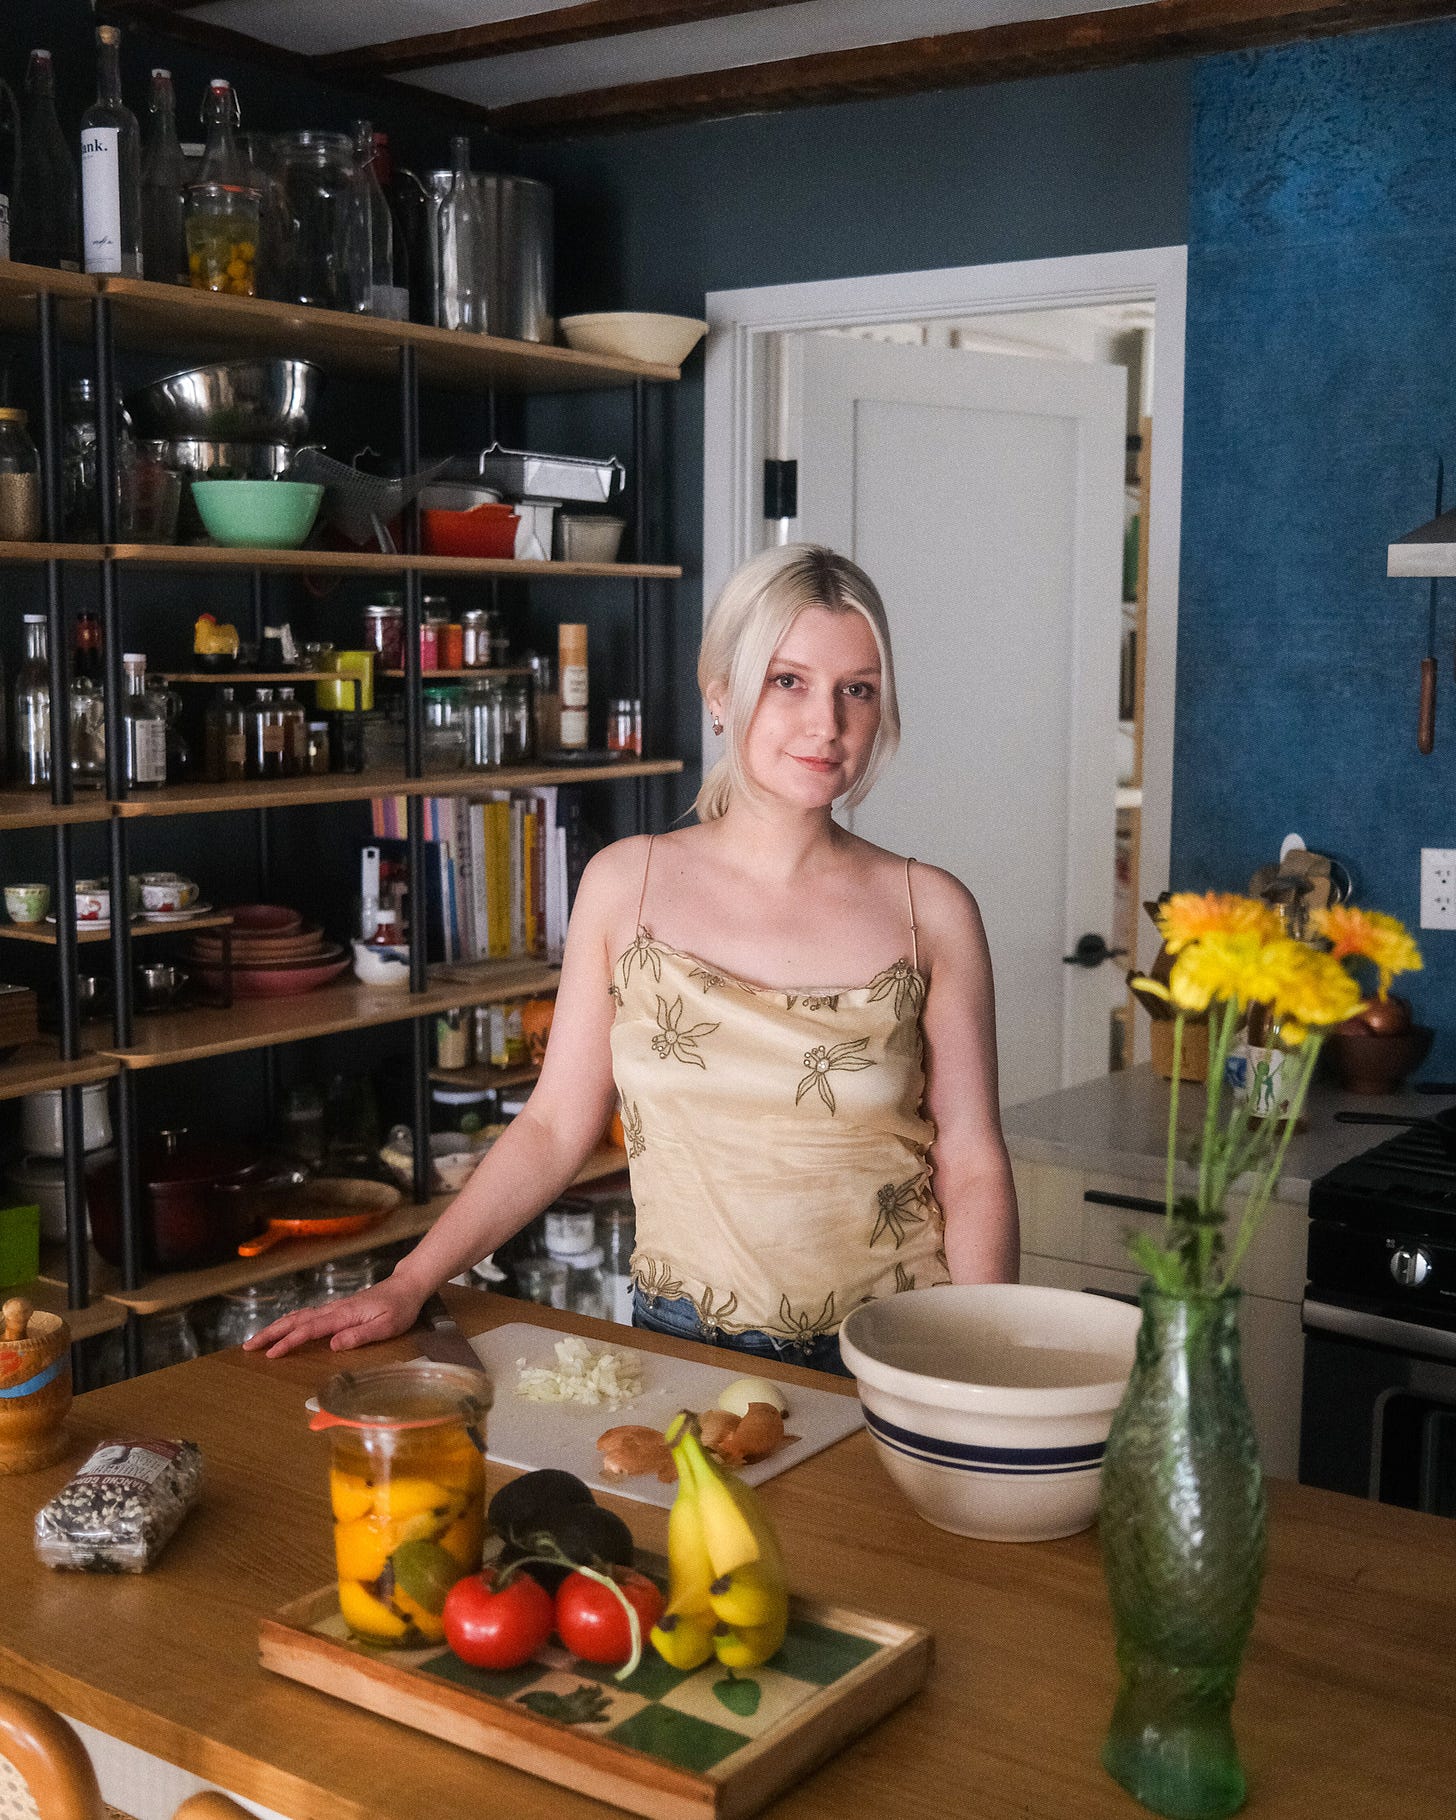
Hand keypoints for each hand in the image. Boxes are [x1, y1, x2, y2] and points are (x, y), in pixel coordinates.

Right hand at [243, 1276, 426, 1358]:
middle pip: (296, 1320)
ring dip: (276, 1327)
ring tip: (257, 1338)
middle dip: (271, 1333)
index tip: (270, 1354)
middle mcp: (334, 1309)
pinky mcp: (338, 1309)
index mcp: (343, 1315)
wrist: (407, 1286)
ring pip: (299, 1316)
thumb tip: (333, 1345)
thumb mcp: (386, 1326)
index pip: (309, 1329)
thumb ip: (360, 1335)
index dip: (289, 1342)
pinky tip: (284, 1326)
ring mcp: (334, 1308)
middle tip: (249, 1346)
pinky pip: (307, 1315)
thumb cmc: (400, 1308)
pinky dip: (290, 1321)